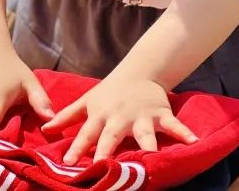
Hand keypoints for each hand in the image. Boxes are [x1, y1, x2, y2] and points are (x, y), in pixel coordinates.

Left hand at [41, 75, 197, 164]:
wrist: (138, 72)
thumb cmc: (109, 92)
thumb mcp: (87, 101)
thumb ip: (67, 116)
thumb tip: (44, 128)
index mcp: (101, 115)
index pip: (86, 133)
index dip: (76, 148)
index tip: (68, 164)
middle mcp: (120, 117)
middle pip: (112, 135)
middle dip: (107, 149)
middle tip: (103, 166)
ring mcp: (141, 115)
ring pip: (144, 132)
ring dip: (147, 144)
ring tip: (151, 157)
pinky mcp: (160, 113)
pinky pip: (173, 124)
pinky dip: (184, 133)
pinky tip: (194, 142)